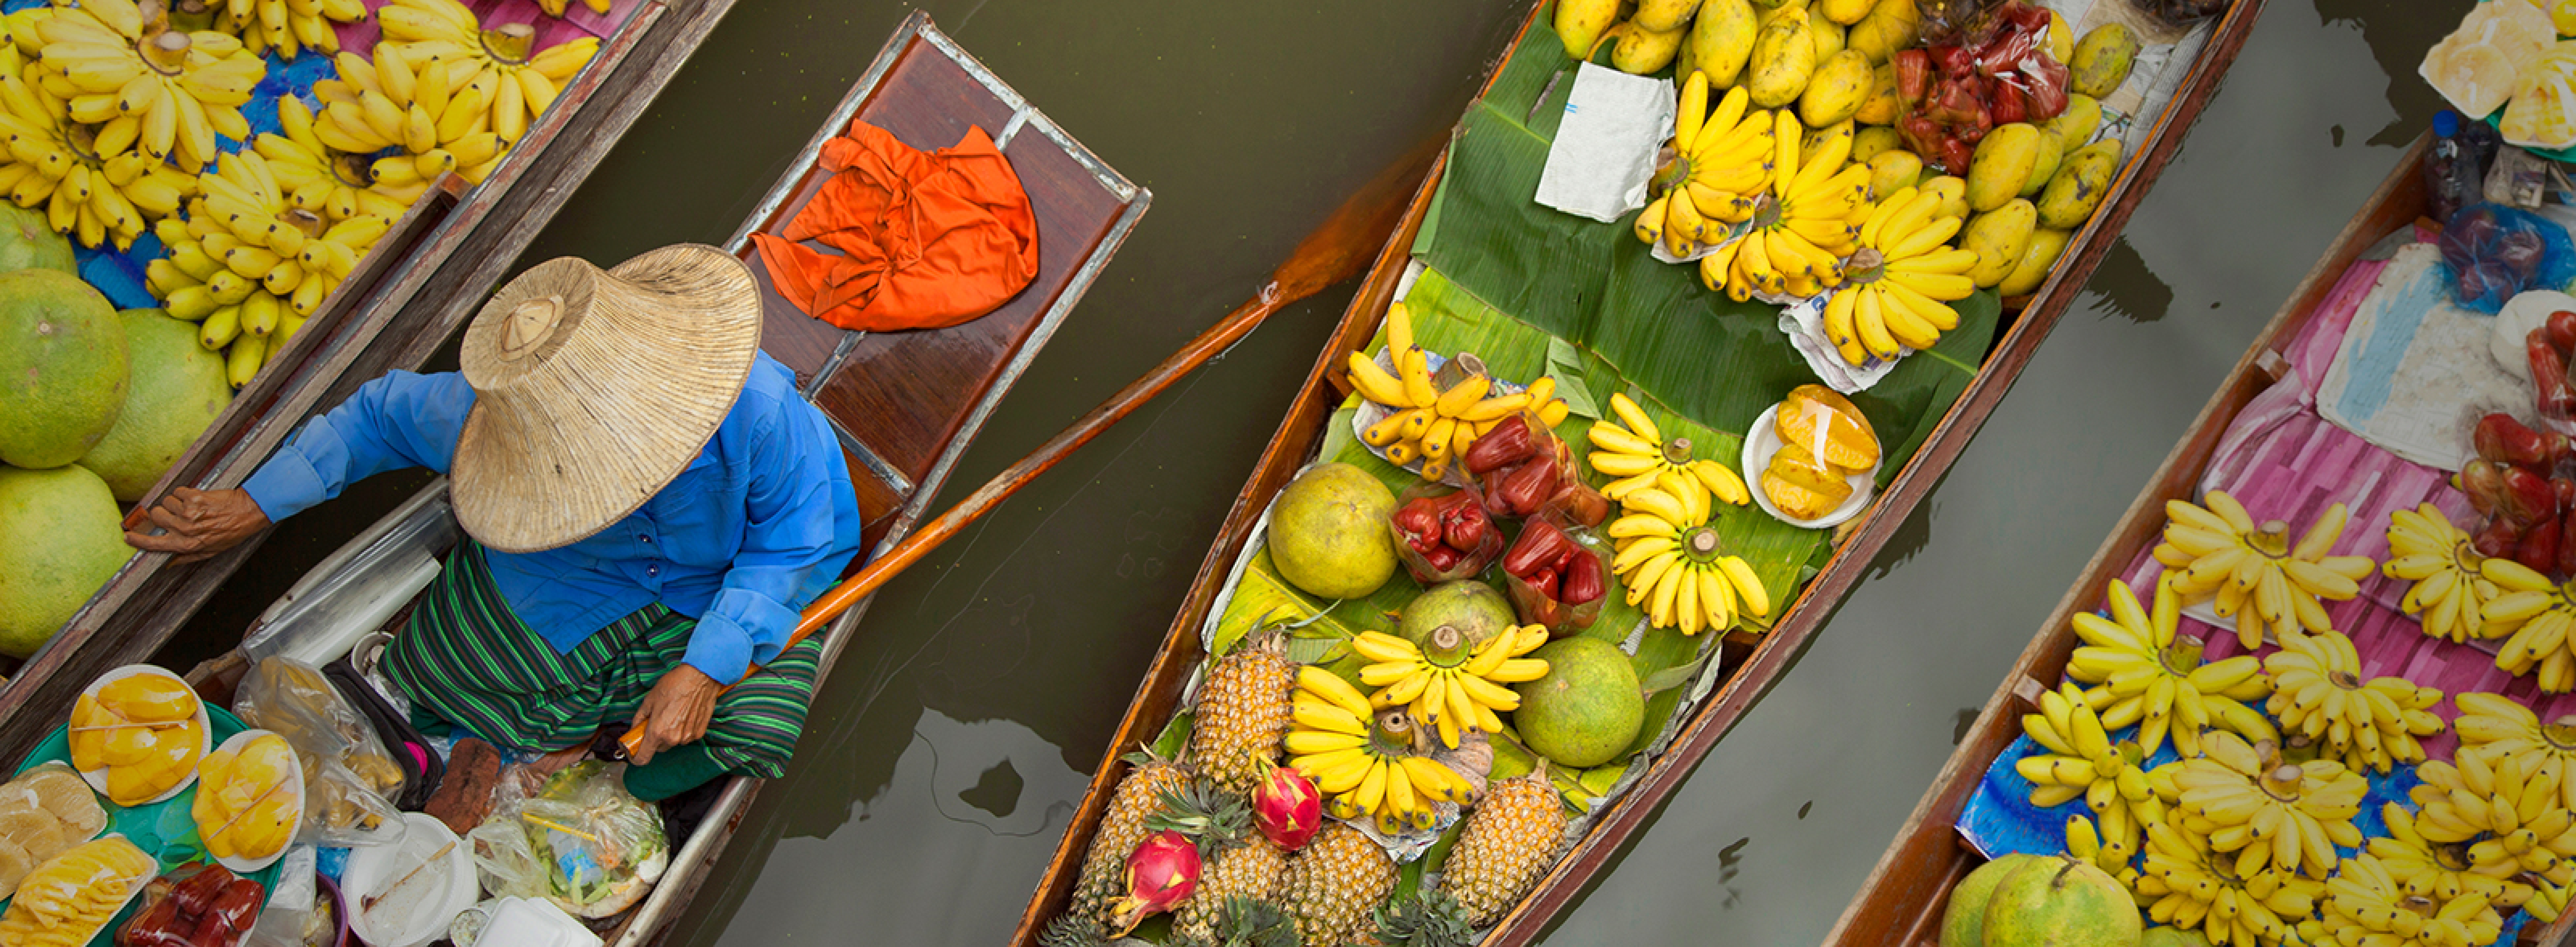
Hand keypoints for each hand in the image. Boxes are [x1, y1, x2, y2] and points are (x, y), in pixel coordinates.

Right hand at [125, 488, 269, 562]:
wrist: (248, 512)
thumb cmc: (231, 532)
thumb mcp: (211, 551)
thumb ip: (187, 557)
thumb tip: (169, 563)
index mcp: (187, 544)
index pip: (154, 544)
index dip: (137, 540)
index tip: (127, 536)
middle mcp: (185, 529)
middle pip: (156, 516)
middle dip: (162, 513)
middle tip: (176, 514)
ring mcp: (189, 512)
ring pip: (167, 502)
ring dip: (176, 503)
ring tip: (193, 507)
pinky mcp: (195, 497)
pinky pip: (178, 491)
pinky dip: (185, 493)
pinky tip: (198, 499)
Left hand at [629, 664, 718, 765]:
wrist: (700, 677)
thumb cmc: (674, 685)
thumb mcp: (649, 700)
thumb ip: (639, 719)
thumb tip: (634, 729)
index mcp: (657, 731)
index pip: (643, 758)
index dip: (636, 757)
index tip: (635, 751)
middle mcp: (672, 738)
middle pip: (658, 749)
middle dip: (654, 739)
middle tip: (656, 722)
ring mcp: (687, 737)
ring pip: (673, 742)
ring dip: (670, 734)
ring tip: (673, 715)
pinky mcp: (699, 733)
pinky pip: (685, 737)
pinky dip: (683, 730)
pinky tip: (685, 715)